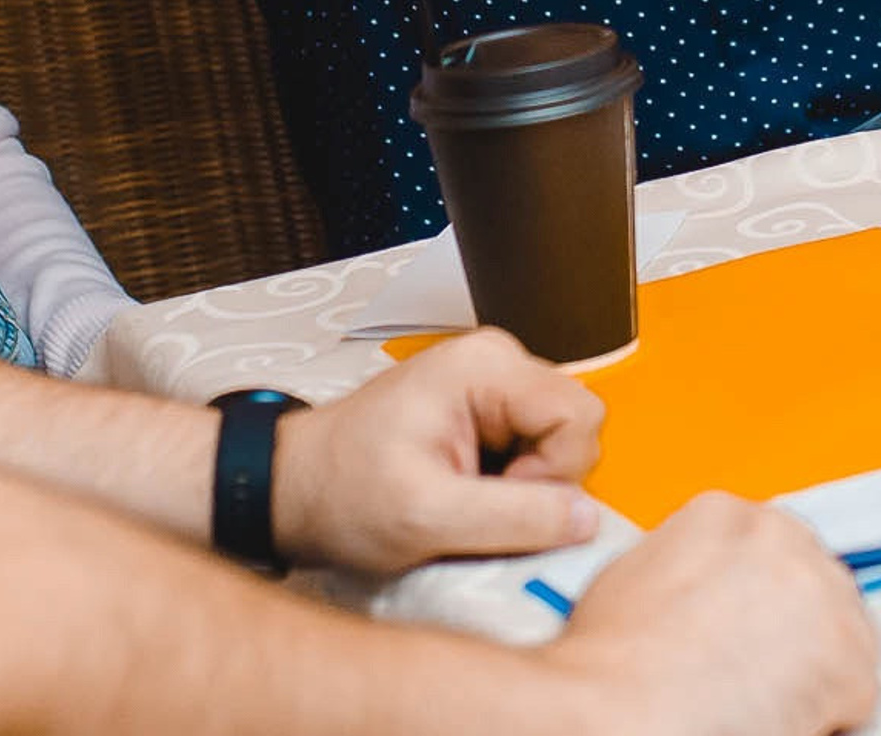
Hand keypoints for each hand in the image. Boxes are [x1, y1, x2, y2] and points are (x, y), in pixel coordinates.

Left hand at [271, 328, 604, 576]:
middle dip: (542, 481)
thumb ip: (513, 517)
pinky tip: (465, 494)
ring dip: (525, 487)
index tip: (503, 500)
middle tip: (479, 505)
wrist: (295, 489)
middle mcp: (497, 361)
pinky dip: (510, 485)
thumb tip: (586, 518)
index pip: (579, 414)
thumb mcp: (426, 517)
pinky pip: (533, 449)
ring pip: (558, 441)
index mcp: (487, 365)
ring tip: (465, 501)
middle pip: (575, 426)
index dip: (555, 472)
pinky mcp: (487, 411)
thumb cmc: (344, 491)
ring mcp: (493, 384)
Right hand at [547, 494, 878, 735]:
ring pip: (845, 634)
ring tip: (768, 702)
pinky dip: (830, 716)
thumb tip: (700, 590)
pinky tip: (783, 721)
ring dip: (817, 670)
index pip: (771, 549)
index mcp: (727, 513)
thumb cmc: (611, 663)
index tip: (756, 627)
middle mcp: (782, 539)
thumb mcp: (636, 576)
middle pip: (814, 585)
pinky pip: (858, 692)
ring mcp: (820, 593)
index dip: (765, 600)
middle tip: (764, 672)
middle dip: (796, 629)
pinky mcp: (845, 656)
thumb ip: (687, 565)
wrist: (619, 707)